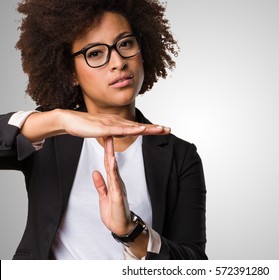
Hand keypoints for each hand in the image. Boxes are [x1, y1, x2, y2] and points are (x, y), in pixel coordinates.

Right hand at [21, 109, 169, 142]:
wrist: (69, 120)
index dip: (152, 129)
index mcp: (119, 124)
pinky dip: (131, 130)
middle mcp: (118, 122)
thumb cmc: (86, 125)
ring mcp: (111, 124)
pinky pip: (119, 130)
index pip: (138, 127)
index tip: (164, 130)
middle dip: (155, 128)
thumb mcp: (104, 131)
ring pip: (133, 127)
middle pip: (140, 126)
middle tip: (169, 129)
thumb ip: (114, 132)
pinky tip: (140, 130)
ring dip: (147, 128)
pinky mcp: (104, 128)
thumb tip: (123, 133)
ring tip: (160, 129)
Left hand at [92, 136, 133, 235]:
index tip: (105, 138)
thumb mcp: (104, 196)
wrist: (122, 227)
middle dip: (109, 148)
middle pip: (112, 162)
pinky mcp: (118, 194)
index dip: (107, 150)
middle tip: (108, 133)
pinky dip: (113, 170)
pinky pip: (115, 180)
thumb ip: (100, 184)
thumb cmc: (114, 213)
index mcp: (113, 181)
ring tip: (110, 143)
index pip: (109, 163)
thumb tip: (95, 172)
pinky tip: (112, 162)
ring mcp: (118, 187)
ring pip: (114, 168)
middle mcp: (117, 182)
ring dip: (111, 155)